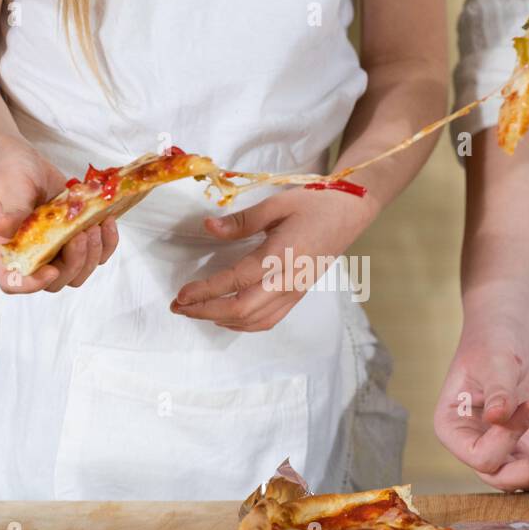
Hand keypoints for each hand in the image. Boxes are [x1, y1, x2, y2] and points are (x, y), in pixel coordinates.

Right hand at [0, 138, 117, 293]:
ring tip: (94, 225)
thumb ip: (12, 211)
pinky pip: (98, 255)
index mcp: (7, 250)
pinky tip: (107, 221)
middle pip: (56, 282)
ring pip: (80, 273)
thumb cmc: (8, 177)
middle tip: (80, 233)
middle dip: (74, 262)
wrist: (24, 165)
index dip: (33, 284)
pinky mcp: (76, 241)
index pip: (13, 283)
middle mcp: (32, 256)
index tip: (51, 270)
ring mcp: (57, 252)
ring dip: (92, 253)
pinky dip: (107, 243)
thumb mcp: (9, 190)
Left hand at [170, 188, 375, 331]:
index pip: (235, 282)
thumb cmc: (313, 204)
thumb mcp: (276, 204)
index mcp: (280, 256)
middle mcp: (287, 281)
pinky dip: (243, 325)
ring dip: (221, 320)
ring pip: (254, 321)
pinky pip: (268, 320)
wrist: (349, 214)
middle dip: (205, 312)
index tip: (181, 294)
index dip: (205, 291)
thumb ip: (241, 221)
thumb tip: (207, 226)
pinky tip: (226, 318)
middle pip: (241, 310)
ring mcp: (294, 292)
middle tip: (178, 307)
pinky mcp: (297, 296)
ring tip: (196, 312)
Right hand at [434, 324, 528, 491]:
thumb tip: (498, 418)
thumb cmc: (493, 338)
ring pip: (524, 478)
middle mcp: (473, 441)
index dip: (506, 439)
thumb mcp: (496, 362)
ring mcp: (501, 443)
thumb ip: (499, 392)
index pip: (478, 455)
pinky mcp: (526, 439)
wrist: (512, 325)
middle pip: (500, 477)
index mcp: (453, 427)